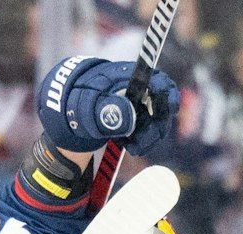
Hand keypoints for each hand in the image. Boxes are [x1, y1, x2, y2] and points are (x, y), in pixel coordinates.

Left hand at [37, 56, 180, 154]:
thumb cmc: (79, 102)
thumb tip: (130, 119)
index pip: (158, 81)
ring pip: (156, 123)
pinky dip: (140, 141)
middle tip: (137, 144)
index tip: (172, 108)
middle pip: (162, 107)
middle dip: (155, 128)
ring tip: (129, 146)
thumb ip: (108, 111)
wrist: (70, 112)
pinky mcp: (136, 120)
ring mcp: (139, 106)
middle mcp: (139, 92)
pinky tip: (127, 143)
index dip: (169, 93)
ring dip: (147, 138)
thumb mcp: (88, 107)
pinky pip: (147, 132)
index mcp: (129, 79)